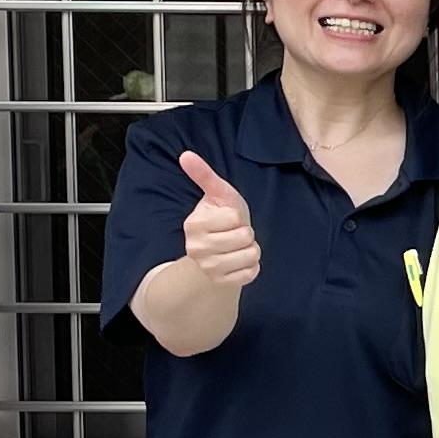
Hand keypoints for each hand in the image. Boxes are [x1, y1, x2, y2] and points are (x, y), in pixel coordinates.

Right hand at [174, 151, 259, 289]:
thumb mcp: (217, 193)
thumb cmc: (221, 216)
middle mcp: (196, 249)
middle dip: (246, 232)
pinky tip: (239, 260)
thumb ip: (203, 175)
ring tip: (237, 246)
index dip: (237, 216)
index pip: (234, 218)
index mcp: (193, 225)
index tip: (228, 218)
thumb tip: (186, 154)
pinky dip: (252, 265)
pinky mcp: (222, 282)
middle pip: (245, 237)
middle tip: (234, 233)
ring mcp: (209, 268)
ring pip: (251, 256)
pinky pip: (252, 272)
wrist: (218, 248)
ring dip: (251, 249)